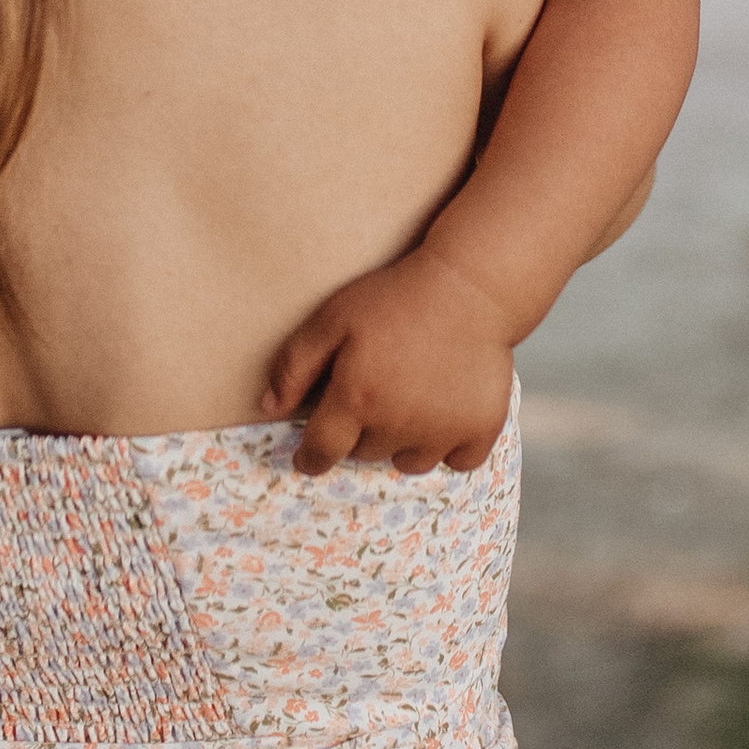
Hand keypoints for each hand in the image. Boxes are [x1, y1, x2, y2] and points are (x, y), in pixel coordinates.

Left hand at [261, 251, 517, 478]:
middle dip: (359, 433)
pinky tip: (446, 414)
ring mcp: (443, 431)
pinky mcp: (480, 429)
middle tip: (370, 396)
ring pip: (409, 463)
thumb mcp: (332, 318)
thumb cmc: (395, 296)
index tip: (308, 456)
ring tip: (408, 404)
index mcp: (357, 399)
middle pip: (365, 454)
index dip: (310, 457)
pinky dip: (449, 447)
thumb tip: (268, 407)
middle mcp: (398, 425)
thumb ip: (294, 364)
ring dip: (401, 443)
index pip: (321, 452)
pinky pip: (458, 462)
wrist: (470, 285)